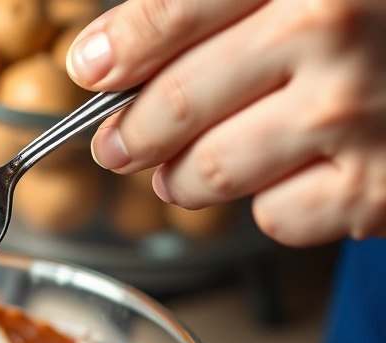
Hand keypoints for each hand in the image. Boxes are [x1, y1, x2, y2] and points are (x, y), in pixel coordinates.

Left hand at [66, 0, 385, 245]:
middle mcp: (330, 38)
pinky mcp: (377, 194)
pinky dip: (265, 204)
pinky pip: (272, 217)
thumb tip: (107, 54)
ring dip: (182, 179)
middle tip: (117, 144)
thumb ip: (212, 4)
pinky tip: (285, 174)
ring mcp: (357, 120)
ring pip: (209, 175)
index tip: (88, 70)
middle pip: (173, 108)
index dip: (114, 51)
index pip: (167, 17)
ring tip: (181, 169)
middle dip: (130, 134)